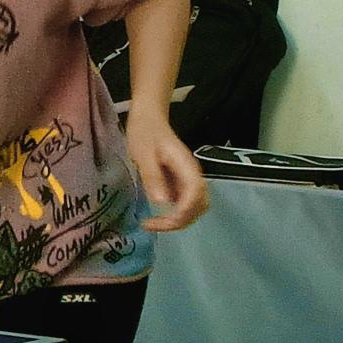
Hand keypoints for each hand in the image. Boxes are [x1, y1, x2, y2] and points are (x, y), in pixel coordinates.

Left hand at [127, 118, 209, 232]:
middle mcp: (192, 175)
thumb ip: (152, 176)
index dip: (183, 213)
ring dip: (178, 220)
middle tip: (153, 225)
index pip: (195, 196)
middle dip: (180, 221)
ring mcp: (188, 179)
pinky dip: (175, 213)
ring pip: (195, 207)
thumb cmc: (145, 132)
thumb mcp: (143, 153)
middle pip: (199, 206)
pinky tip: (156, 215)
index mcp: (186, 166)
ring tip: (154, 223)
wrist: (149, 117)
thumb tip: (161, 202)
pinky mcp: (181, 182)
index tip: (161, 221)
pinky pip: (185, 203)